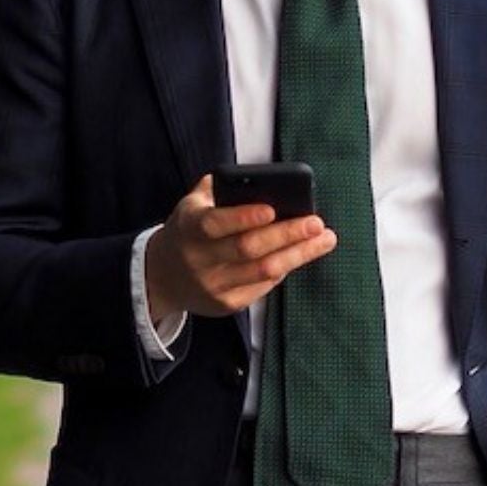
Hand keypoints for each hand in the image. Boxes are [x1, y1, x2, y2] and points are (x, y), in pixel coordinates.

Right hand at [145, 174, 335, 322]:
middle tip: (316, 223)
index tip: (273, 209)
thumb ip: (220, 189)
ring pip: (263, 271)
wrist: (163, 276)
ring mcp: (213, 285)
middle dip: (287, 235)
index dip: (244, 217)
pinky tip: (299, 254)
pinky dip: (284, 268)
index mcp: (189, 228)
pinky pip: (263, 286)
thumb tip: (262, 180)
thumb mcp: (193, 205)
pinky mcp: (226, 304)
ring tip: (324, 239)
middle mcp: (198, 259)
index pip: (215, 224)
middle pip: (248, 249)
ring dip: (298, 254)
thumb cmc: (189, 231)